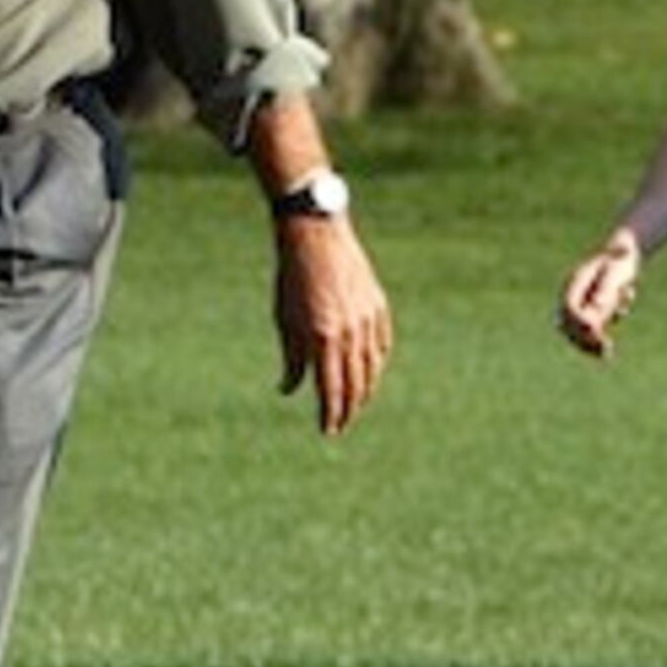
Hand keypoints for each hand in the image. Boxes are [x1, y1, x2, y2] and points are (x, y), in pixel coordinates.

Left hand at [274, 219, 394, 435]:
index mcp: (322, 338)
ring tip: (356, 404)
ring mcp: (367, 319)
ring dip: (365, 390)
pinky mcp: (378, 306)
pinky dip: (377, 362)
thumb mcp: (285, 321)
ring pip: (372, 367)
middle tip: (342, 424)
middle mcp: (348, 333)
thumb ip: (291, 359)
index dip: (330, 414)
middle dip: (349, 409)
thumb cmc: (292, 279)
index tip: (328, 430)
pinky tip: (370, 372)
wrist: (315, 235)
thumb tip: (288, 390)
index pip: (331, 390)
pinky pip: (382, 344)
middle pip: (355, 385)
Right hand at [557, 231, 641, 355]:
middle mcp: (575, 293)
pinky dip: (596, 342)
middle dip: (583, 337)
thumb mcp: (616, 271)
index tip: (595, 330)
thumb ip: (607, 289)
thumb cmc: (620, 258)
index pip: (570, 305)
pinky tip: (607, 349)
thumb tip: (597, 307)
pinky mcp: (591, 310)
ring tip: (605, 354)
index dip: (579, 320)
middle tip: (602, 348)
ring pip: (577, 329)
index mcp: (577, 280)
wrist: (624, 252)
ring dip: (589, 344)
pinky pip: (589, 331)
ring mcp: (581, 302)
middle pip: (569, 321)